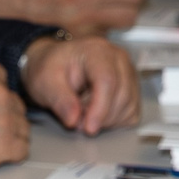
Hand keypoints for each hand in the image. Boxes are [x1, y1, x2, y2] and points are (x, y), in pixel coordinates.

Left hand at [22, 34, 141, 134]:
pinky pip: (131, 115)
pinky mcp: (132, 90)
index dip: (100, 108)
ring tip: (83, 110)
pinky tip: (96, 112)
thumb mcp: (45, 82)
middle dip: (99, 117)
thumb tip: (74, 120)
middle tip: (76, 118)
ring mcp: (129, 74)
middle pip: (121, 96)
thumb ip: (59, 100)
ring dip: (105, 120)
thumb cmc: (52, 69)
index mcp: (96, 51)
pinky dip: (114, 122)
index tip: (88, 128)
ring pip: (128, 108)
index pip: (107, 80)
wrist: (56, 66)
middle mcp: (118, 60)